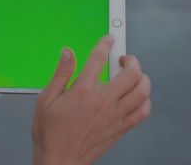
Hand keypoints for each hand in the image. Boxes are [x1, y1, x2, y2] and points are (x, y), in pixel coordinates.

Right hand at [31, 35, 150, 164]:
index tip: (109, 38)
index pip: (98, 59)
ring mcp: (114, 116)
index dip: (105, 44)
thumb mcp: (46, 99)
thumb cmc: (49, 132)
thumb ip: (60, 74)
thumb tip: (68, 52)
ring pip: (142, 91)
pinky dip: (144, 100)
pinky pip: (143, 111)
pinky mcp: (120, 129)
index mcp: (82, 92)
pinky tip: (135, 96)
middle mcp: (102, 102)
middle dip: (131, 59)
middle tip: (123, 59)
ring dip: (142, 78)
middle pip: (131, 73)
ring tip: (132, 75)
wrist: (59, 162)